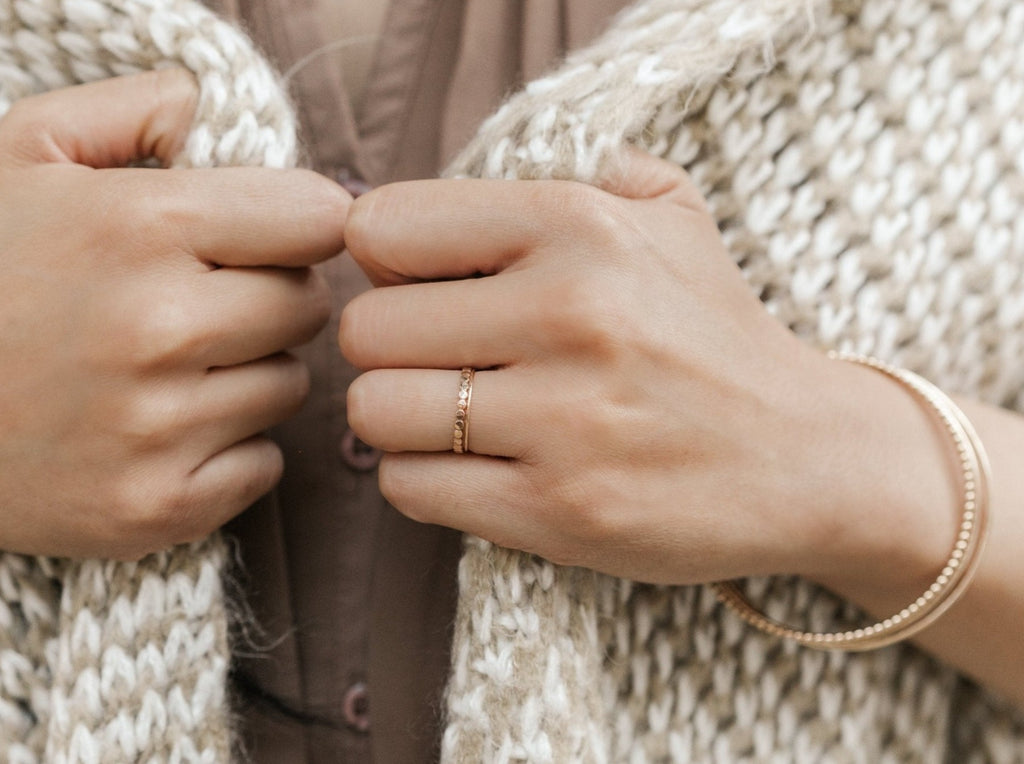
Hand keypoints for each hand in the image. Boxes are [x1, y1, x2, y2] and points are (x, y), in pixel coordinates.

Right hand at [0, 70, 349, 558]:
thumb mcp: (17, 157)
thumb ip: (123, 111)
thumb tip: (204, 106)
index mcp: (137, 226)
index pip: (316, 217)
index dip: (298, 223)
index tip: (269, 235)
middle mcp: (157, 329)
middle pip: (308, 305)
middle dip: (272, 295)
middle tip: (205, 301)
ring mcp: (157, 428)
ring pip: (289, 387)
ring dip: (249, 372)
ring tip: (169, 365)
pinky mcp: (156, 507)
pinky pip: (265, 464)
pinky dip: (231, 448)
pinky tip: (164, 429)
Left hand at [338, 150, 898, 584]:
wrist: (805, 458)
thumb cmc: (713, 334)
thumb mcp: (668, 215)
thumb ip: (569, 170)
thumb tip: (437, 193)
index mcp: (581, 224)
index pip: (382, 229)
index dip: (386, 263)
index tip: (423, 288)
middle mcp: (572, 313)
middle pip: (366, 329)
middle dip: (392, 349)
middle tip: (442, 362)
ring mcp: (566, 420)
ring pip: (375, 412)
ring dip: (401, 420)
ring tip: (456, 418)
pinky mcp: (560, 512)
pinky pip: (410, 488)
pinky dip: (427, 479)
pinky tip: (479, 467)